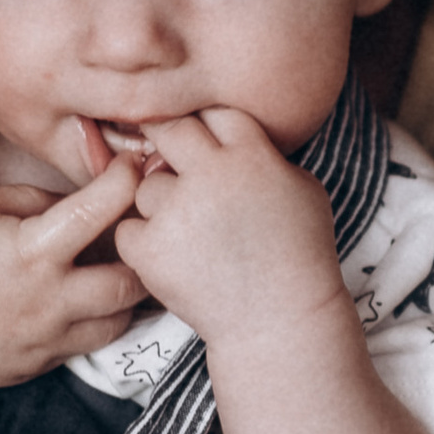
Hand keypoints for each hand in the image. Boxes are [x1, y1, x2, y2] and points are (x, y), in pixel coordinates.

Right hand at [0, 156, 148, 381]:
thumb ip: (43, 200)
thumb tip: (86, 204)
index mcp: (34, 250)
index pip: (100, 210)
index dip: (125, 182)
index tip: (132, 168)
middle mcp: (48, 301)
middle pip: (130, 284)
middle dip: (141, 257)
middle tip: (141, 237)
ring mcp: (44, 340)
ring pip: (117, 323)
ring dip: (123, 297)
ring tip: (114, 274)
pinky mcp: (36, 366)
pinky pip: (81, 347)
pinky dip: (89, 323)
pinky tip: (74, 304)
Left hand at [108, 109, 342, 355]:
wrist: (279, 321)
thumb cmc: (299, 256)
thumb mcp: (305, 190)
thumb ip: (265, 155)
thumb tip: (227, 137)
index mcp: (252, 156)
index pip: (214, 113)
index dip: (208, 128)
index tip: (205, 142)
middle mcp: (210, 176)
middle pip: (169, 130)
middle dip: (168, 141)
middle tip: (171, 160)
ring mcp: (176, 212)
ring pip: (146, 185)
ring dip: (161, 204)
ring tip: (190, 234)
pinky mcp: (150, 249)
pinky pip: (128, 227)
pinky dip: (144, 242)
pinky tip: (173, 257)